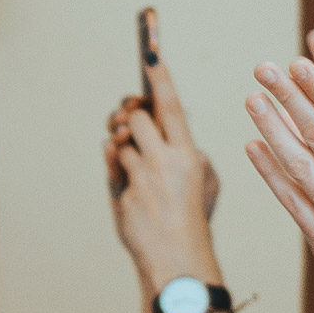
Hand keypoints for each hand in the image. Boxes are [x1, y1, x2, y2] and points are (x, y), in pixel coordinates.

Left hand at [103, 39, 223, 293]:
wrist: (177, 259)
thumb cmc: (190, 217)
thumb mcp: (201, 179)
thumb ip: (180, 147)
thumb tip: (145, 125)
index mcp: (190, 154)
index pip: (172, 106)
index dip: (160, 78)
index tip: (150, 53)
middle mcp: (166, 160)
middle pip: (137, 116)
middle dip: (130, 115)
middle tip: (129, 118)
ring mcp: (142, 175)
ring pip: (121, 139)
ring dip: (123, 144)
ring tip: (138, 162)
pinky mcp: (123, 189)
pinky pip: (112, 159)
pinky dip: (115, 159)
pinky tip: (124, 168)